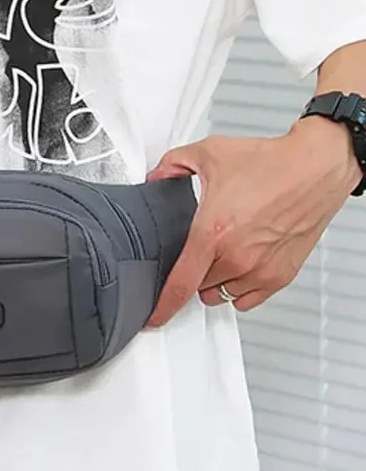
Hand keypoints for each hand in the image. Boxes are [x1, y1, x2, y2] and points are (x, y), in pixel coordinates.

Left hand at [145, 117, 360, 326]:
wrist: (316, 167)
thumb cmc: (271, 163)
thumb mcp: (209, 153)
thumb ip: (173, 164)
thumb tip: (156, 176)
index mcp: (212, 233)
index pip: (181, 283)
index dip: (163, 305)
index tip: (153, 317)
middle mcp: (236, 257)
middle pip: (198, 287)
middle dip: (192, 272)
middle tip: (197, 250)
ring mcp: (260, 270)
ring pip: (221, 294)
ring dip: (214, 281)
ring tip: (219, 254)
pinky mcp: (281, 275)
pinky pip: (247, 299)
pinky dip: (237, 288)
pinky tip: (238, 266)